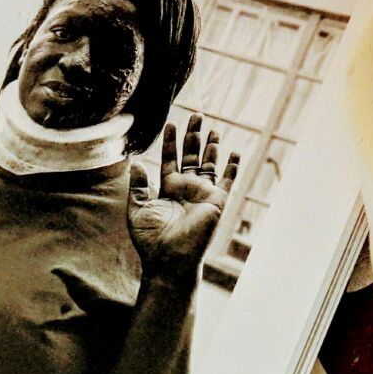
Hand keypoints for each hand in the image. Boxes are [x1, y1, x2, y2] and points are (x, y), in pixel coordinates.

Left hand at [127, 113, 238, 281]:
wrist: (170, 258)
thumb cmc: (152, 239)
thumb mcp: (137, 209)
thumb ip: (137, 186)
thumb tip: (137, 162)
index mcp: (168, 188)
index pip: (170, 158)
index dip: (170, 141)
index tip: (171, 123)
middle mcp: (187, 188)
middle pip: (192, 155)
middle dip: (194, 135)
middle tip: (197, 115)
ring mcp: (203, 193)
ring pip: (209, 163)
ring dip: (211, 146)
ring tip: (213, 128)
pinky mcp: (217, 201)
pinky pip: (227, 181)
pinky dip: (232, 167)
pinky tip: (235, 153)